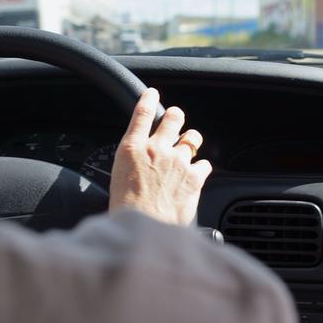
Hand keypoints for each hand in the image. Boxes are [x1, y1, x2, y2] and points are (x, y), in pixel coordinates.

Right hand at [109, 88, 212, 225]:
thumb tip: (139, 161)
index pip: (142, 112)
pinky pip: (205, 164)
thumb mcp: (118, 178)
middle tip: (175, 120)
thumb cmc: (126, 210)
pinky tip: (195, 174)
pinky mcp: (194, 177)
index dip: (148, 98)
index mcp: (133, 149)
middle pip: (174, 117)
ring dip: (191, 140)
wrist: (145, 228)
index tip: (152, 93)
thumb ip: (132, 163)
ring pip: (193, 138)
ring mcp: (178, 162)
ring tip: (188, 147)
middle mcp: (157, 149)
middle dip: (176, 116)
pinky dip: (201, 168)